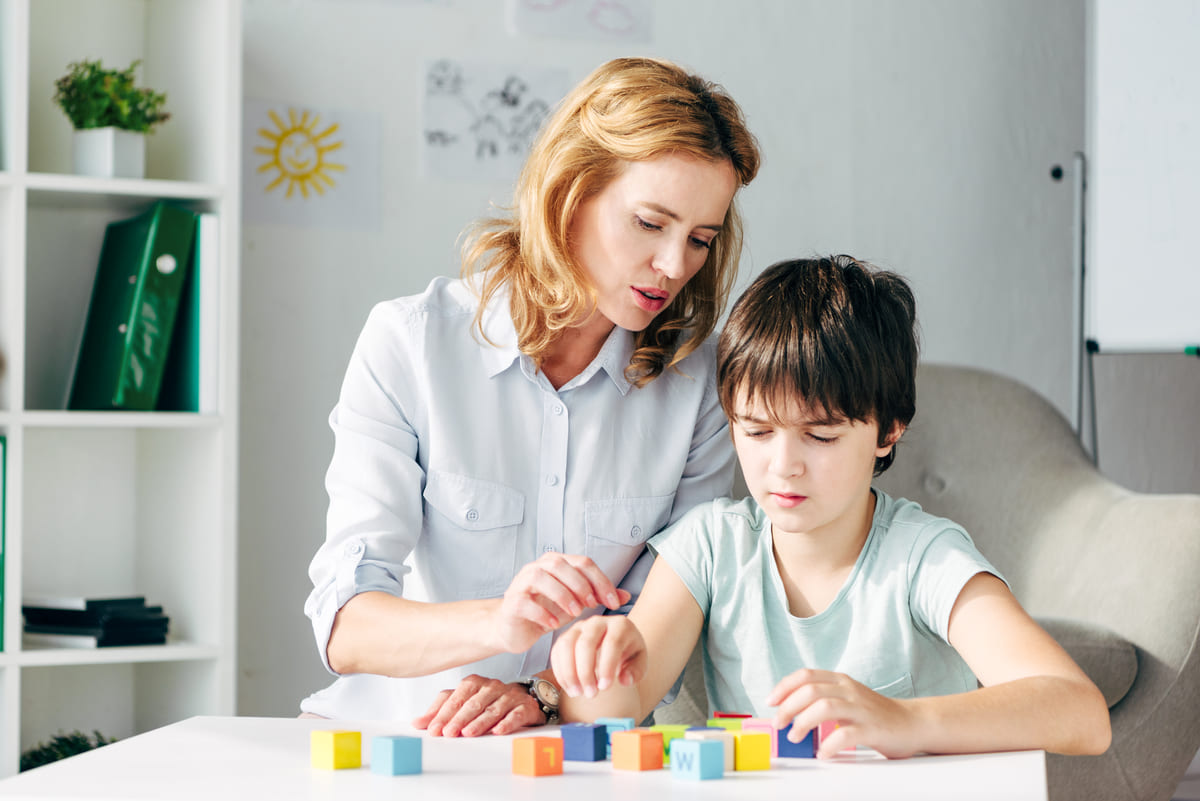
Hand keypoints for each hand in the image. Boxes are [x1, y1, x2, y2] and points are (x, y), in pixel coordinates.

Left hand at [412, 676, 542, 736]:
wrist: (524, 699)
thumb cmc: (488, 702)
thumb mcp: (463, 704)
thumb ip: (441, 712)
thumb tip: (417, 723)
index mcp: (474, 683)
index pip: (456, 697)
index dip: (444, 714)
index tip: (434, 729)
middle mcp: (491, 687)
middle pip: (473, 703)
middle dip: (459, 719)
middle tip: (448, 733)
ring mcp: (509, 696)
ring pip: (493, 709)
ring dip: (480, 722)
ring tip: (468, 733)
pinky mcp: (524, 707)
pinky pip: (515, 714)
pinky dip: (506, 722)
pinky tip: (498, 731)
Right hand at [493, 552, 630, 653]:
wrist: (516, 628)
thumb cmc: (547, 612)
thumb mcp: (577, 604)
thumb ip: (599, 597)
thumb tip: (626, 595)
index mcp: (557, 563)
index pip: (583, 563)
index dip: (601, 581)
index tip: (615, 603)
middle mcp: (538, 567)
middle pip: (561, 565)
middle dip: (581, 585)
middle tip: (593, 605)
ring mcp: (522, 582)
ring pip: (541, 577)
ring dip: (562, 594)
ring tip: (576, 613)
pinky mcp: (512, 601)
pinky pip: (525, 601)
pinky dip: (543, 612)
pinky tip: (555, 624)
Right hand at [551, 615, 646, 698]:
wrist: (617, 644)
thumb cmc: (629, 653)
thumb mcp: (640, 662)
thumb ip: (636, 672)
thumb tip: (624, 680)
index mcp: (620, 625)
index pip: (612, 643)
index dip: (607, 666)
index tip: (604, 688)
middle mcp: (597, 622)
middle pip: (586, 643)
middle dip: (585, 672)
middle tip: (591, 694)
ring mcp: (579, 627)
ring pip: (567, 645)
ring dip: (569, 672)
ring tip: (577, 693)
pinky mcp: (566, 636)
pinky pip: (557, 651)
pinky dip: (560, 671)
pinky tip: (569, 687)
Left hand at [767, 669, 918, 758]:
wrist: (913, 722)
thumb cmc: (874, 714)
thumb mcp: (846, 698)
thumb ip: (822, 698)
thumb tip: (788, 709)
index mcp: (840, 681)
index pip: (805, 675)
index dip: (784, 687)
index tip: (770, 701)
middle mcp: (849, 690)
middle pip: (810, 690)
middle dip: (788, 707)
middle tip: (778, 724)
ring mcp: (861, 709)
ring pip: (824, 707)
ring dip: (803, 722)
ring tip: (795, 736)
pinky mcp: (872, 729)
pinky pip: (846, 735)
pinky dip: (829, 745)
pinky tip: (823, 753)